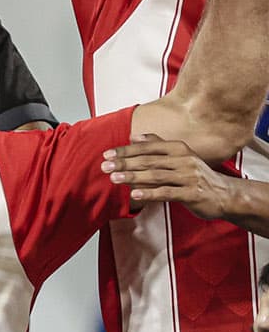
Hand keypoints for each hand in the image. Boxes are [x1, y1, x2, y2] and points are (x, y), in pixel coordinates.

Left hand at [104, 135, 236, 216]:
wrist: (225, 195)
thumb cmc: (197, 175)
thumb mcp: (180, 156)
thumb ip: (158, 145)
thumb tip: (134, 136)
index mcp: (179, 149)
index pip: (148, 147)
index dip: (126, 150)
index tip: (107, 154)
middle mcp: (184, 160)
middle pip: (149, 160)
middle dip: (125, 163)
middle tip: (104, 167)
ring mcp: (189, 177)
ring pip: (156, 175)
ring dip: (133, 177)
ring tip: (114, 179)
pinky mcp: (193, 194)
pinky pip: (167, 192)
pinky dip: (149, 193)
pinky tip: (134, 194)